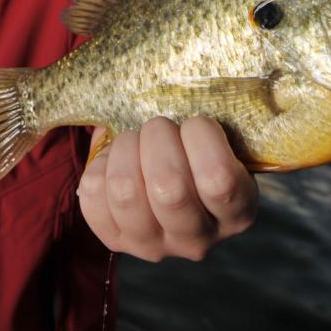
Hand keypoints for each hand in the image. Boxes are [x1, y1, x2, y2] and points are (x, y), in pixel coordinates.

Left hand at [78, 116, 257, 261]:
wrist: (170, 183)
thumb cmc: (199, 153)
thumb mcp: (219, 141)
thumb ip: (206, 125)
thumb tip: (169, 84)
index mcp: (236, 213)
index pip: (219, 179)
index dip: (200, 136)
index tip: (195, 122)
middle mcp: (198, 240)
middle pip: (168, 189)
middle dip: (157, 137)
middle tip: (159, 126)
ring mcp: (154, 245)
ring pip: (126, 191)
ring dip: (126, 148)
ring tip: (134, 140)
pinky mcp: (116, 241)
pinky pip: (94, 195)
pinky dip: (100, 165)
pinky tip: (115, 160)